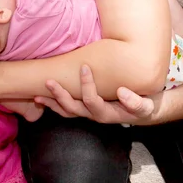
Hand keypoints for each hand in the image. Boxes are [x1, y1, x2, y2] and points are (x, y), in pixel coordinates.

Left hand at [34, 65, 162, 125]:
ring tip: (36, 94)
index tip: (85, 67)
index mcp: (106, 114)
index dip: (87, 86)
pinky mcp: (85, 108)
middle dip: (59, 96)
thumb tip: (122, 92)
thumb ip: (136, 102)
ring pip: (66, 111)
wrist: (142, 112)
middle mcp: (94, 115)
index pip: (92, 101)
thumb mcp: (146, 106)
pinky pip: (66, 108)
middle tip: (48, 82)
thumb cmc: (143, 106)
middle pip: (72, 109)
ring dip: (52, 103)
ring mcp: (88, 113)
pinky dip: (54, 103)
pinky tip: (42, 96)